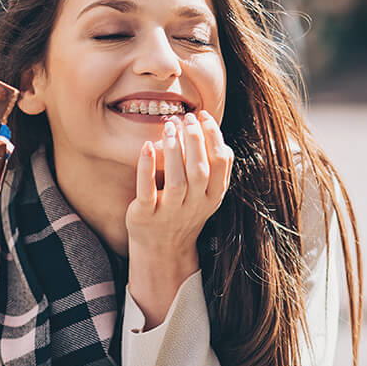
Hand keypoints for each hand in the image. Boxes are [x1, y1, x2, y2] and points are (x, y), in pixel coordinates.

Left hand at [125, 111, 233, 328]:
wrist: (161, 250)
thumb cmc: (183, 213)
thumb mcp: (205, 196)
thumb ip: (213, 171)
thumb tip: (218, 138)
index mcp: (212, 197)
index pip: (220, 163)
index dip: (214, 137)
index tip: (203, 115)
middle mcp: (194, 206)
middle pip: (200, 171)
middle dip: (195, 141)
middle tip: (186, 118)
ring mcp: (170, 213)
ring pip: (177, 182)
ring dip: (174, 152)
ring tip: (169, 126)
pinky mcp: (146, 216)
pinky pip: (147, 192)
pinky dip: (146, 168)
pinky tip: (146, 147)